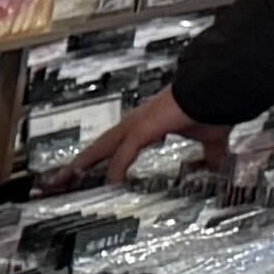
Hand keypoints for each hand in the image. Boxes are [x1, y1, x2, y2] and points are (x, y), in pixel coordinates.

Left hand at [52, 90, 233, 190]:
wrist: (220, 89)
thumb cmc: (214, 107)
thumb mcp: (210, 139)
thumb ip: (210, 154)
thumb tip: (218, 166)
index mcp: (144, 127)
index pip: (111, 147)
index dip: (95, 160)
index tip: (80, 173)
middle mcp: (134, 125)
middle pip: (96, 148)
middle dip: (75, 165)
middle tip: (53, 181)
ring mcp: (136, 125)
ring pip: (100, 149)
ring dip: (81, 165)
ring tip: (62, 181)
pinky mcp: (144, 128)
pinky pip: (124, 152)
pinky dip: (116, 168)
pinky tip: (110, 183)